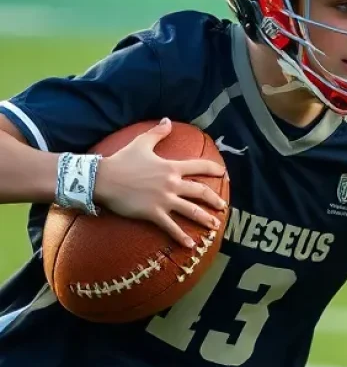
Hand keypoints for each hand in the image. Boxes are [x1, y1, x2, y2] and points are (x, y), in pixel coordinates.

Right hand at [93, 118, 227, 248]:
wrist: (103, 178)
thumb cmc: (122, 160)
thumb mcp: (141, 143)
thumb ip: (157, 133)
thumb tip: (168, 121)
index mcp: (171, 167)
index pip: (199, 167)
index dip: (213, 169)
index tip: (223, 173)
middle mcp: (172, 184)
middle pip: (200, 192)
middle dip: (215, 199)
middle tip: (223, 206)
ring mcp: (164, 200)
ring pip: (191, 211)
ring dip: (205, 219)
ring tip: (215, 226)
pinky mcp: (153, 213)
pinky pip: (171, 227)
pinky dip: (182, 237)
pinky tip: (191, 245)